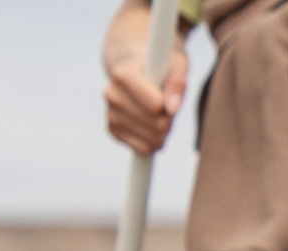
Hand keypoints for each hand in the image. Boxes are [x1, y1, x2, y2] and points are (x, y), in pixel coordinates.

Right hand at [102, 3, 187, 154]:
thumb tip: (172, 109)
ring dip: (163, 131)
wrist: (136, 68)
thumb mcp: (176, 64)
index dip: (169, 105)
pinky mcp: (112, 129)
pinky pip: (144, 149)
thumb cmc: (160, 66)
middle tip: (166, 105)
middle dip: (168, 118)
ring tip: (159, 113)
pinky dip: (154, 141)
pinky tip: (151, 125)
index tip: (167, 95)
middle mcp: (111, 93)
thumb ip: (177, 82)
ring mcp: (110, 113)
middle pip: (156, 124)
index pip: (156, 106)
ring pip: (151, 140)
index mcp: (123, 74)